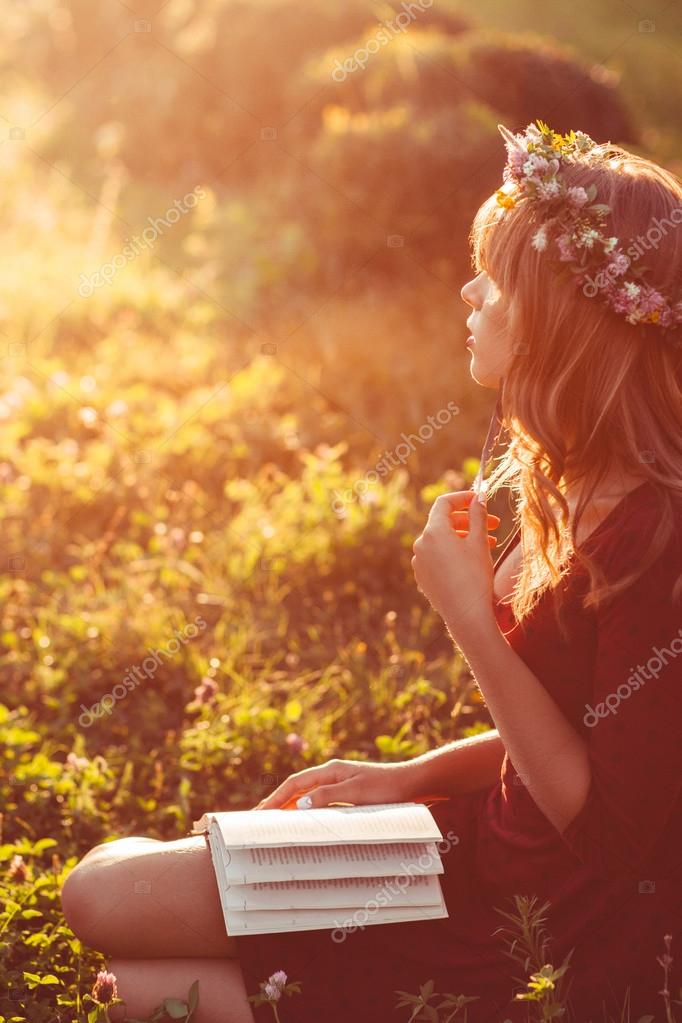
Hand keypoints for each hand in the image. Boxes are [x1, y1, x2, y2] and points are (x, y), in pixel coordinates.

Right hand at [252, 758, 425, 809]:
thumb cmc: (387, 787)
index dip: (275, 798)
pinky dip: (305, 809)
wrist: (412, 783)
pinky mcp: (346, 792)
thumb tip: (299, 804)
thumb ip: (328, 796)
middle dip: (276, 802)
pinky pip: (318, 801)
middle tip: (256, 818)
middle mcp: (331, 774)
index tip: (259, 812)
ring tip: (271, 821)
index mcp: (330, 770)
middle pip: (296, 788)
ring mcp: (338, 783)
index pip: (295, 784)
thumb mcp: (357, 792)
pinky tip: (300, 820)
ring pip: (306, 795)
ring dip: (288, 806)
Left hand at [412, 490, 497, 642]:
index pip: (444, 503)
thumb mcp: (480, 542)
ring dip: (464, 537)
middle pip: (444, 522)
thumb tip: (480, 496)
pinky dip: (453, 553)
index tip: (480, 500)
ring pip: (442, 541)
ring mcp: (419, 561)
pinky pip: (437, 557)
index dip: (463, 498)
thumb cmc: (475, 576)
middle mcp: (421, 544)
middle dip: (469, 520)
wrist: (466, 614)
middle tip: (494, 525)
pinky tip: (472, 560)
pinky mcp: (422, 576)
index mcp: (433, 531)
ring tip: (489, 544)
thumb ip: (478, 515)